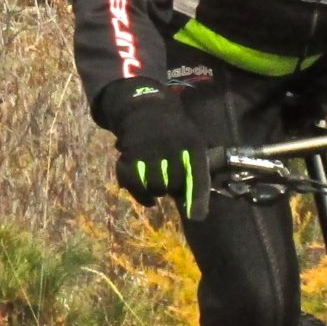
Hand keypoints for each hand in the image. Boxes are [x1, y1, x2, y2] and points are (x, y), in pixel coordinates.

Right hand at [113, 88, 209, 216]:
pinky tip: (147, 198)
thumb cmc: (175, 133)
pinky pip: (133, 184)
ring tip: (159, 182)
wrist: (146, 108)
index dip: (198, 197)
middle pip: (174, 186)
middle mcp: (170, 146)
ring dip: (157, 191)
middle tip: (172, 182)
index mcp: (192, 144)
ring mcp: (148, 150)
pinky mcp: (129, 155)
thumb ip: (195, 174)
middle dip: (174, 190)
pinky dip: (139, 194)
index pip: (197, 174)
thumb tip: (195, 212)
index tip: (196, 217)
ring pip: (154, 187)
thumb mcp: (192, 145)